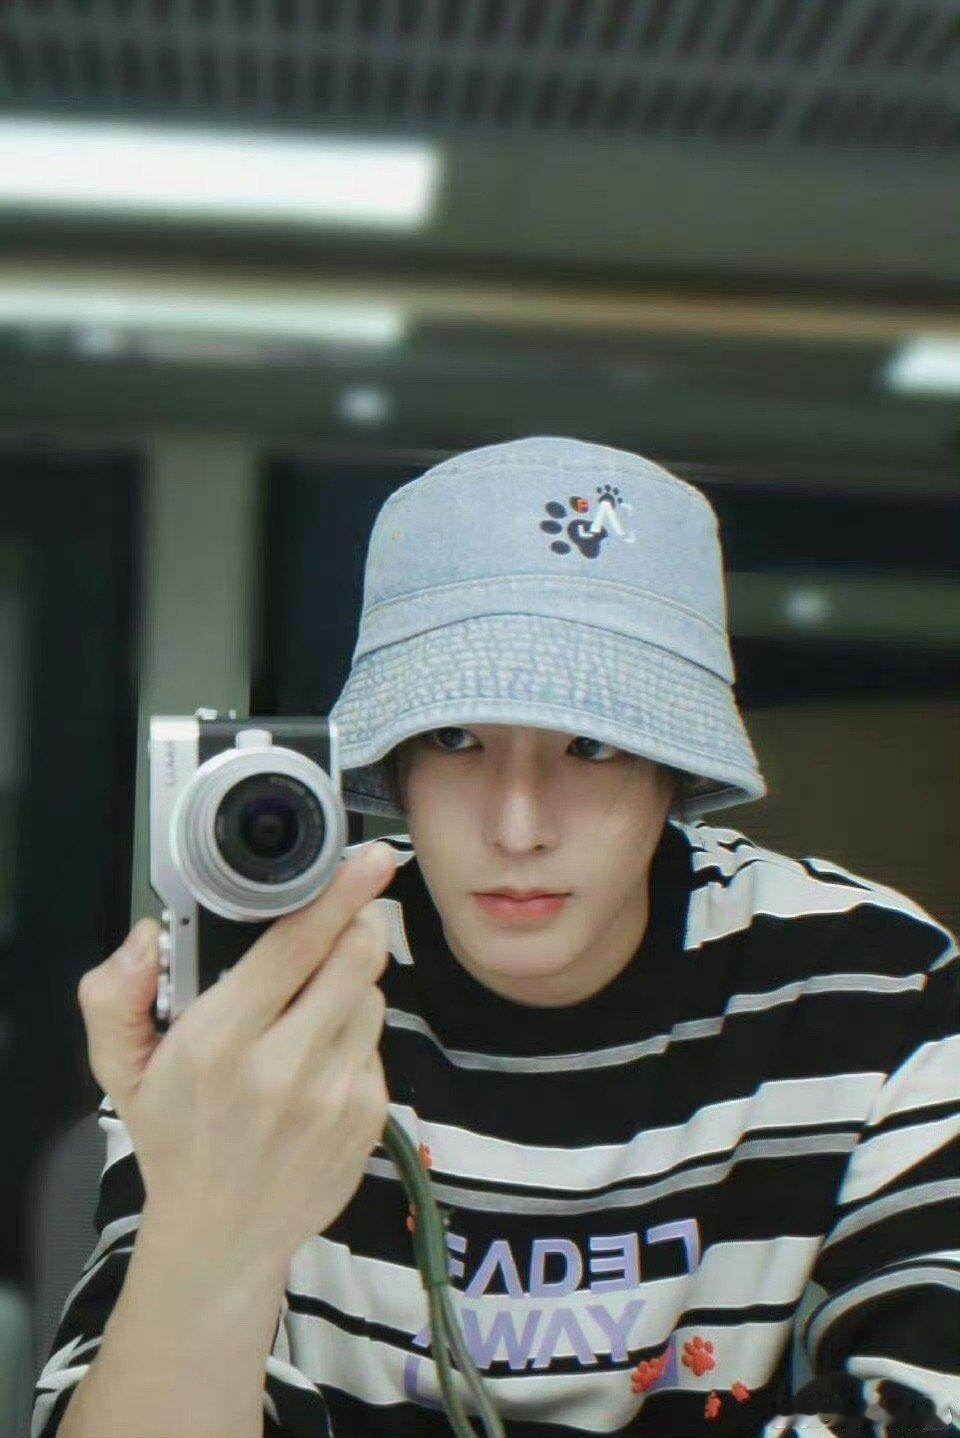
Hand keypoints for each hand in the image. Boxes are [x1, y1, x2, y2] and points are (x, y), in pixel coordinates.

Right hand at [76, 841, 397, 1273]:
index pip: (296, 946)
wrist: (221, 1237)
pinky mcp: (369, 1118)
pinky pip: (377, 1044)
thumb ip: (116, 995)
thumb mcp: (121, 1069)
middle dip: (353, 926)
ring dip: (349, 985)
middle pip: (357, 957)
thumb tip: (142, 939)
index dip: (339, 893)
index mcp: (220, 1045)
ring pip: (371, 995)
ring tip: (305, 1013)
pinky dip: (354, 1036)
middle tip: (335, 925)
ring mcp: (334, 1098)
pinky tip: (317, 1059)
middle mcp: (284, 1070)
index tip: (368, 861)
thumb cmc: (176, 1138)